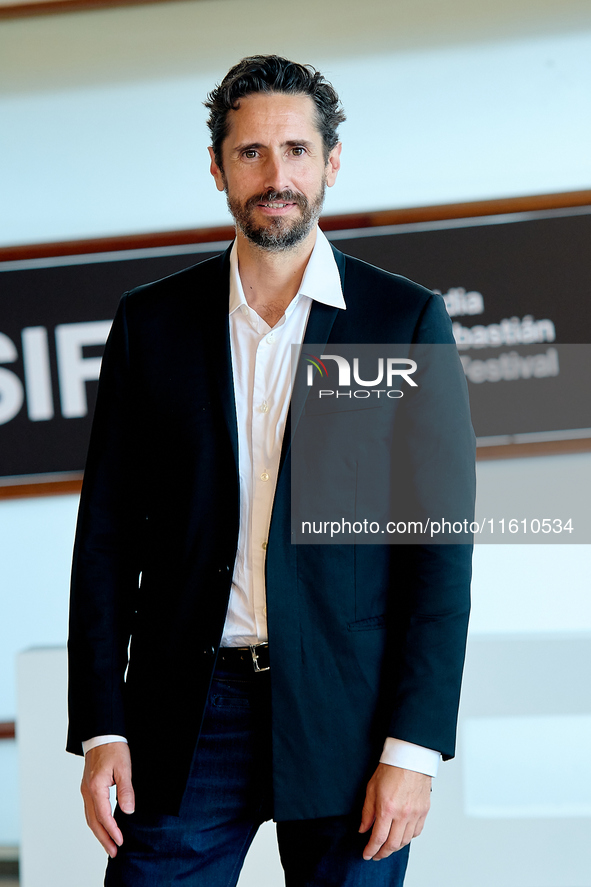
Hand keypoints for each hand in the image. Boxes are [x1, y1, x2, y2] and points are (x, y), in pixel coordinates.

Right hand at [80, 742, 134, 857]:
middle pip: (93, 821)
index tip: (121, 841)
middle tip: (114, 852)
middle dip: (103, 838)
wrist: (102, 734)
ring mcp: (86, 790)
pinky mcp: (88, 787)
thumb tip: (128, 811)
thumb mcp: (124, 767)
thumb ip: (126, 790)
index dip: (112, 830)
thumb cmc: (113, 748)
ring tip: (109, 844)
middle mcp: (88, 791)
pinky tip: (103, 827)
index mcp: (96, 787)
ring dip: (99, 832)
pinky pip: (90, 810)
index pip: (104, 816)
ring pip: (90, 817)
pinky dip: (96, 822)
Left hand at [359, 763, 430, 859]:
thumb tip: (363, 828)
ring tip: (387, 847)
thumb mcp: (371, 788)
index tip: (366, 854)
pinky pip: (416, 832)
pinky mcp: (424, 810)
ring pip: (405, 841)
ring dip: (395, 847)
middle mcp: (403, 814)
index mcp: (387, 808)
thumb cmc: (391, 768)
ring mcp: (415, 813)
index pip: (378, 838)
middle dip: (382, 853)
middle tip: (376, 854)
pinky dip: (408, 838)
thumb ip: (367, 812)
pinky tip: (401, 836)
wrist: (410, 757)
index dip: (371, 850)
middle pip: (392, 844)